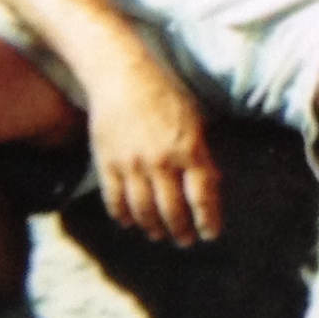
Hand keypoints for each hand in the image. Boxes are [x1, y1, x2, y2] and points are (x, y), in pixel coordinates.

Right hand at [80, 46, 221, 246]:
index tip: (210, 235)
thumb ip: (201, 155)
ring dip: (153, 228)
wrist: (121, 76)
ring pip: (144, 210)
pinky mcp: (107, 164)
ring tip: (159, 235)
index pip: (202, 196)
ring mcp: (132, 164)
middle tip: (185, 241)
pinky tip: (131, 222)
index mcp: (188, 149)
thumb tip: (211, 187)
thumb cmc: (164, 96)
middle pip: (173, 210)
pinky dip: (123, 216)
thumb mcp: (194, 121)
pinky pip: (115, 200)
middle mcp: (161, 161)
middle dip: (181, 231)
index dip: (208, 220)